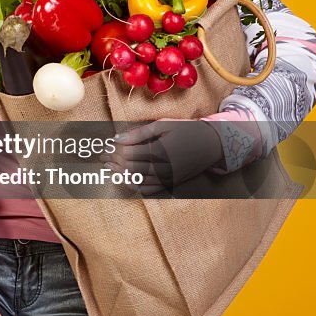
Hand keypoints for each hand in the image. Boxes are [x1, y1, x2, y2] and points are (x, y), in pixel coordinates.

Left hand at [105, 119, 223, 194]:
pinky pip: (149, 190)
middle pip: (130, 168)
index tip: (105, 148)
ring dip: (120, 174)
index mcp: (160, 151)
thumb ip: (139, 133)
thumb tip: (116, 139)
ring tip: (109, 167)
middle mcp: (164, 168)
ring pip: (137, 181)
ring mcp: (168, 178)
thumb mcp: (163, 125)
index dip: (114, 152)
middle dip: (114, 163)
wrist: (212, 144)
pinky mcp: (171, 184)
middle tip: (102, 157)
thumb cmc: (186, 130)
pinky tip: (125, 179)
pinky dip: (134, 186)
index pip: (129, 155)